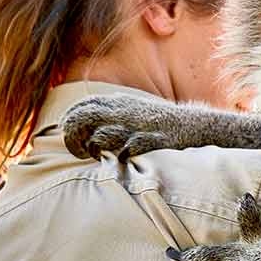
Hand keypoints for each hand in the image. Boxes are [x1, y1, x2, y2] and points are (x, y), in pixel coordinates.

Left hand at [61, 95, 176, 160]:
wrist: (191, 124)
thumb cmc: (157, 120)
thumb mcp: (131, 108)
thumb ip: (109, 110)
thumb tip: (84, 119)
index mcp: (117, 102)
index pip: (81, 106)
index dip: (69, 120)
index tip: (70, 135)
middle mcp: (122, 112)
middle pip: (83, 120)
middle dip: (75, 138)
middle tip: (79, 152)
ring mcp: (135, 127)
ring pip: (100, 136)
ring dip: (94, 149)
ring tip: (96, 156)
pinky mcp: (149, 141)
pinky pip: (126, 150)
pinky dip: (119, 156)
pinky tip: (121, 159)